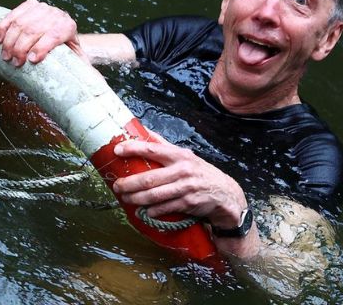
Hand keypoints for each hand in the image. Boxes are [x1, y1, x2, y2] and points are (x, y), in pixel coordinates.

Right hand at [0, 0, 85, 66]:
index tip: (31, 61)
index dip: (42, 48)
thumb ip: (85, 71)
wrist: (61, 32)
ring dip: (10, 40)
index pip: (54, 35)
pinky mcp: (30, 5)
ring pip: (21, 23)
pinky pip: (13, 15)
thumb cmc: (68, 52)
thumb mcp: (78, 61)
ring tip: (6, 56)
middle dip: (21, 47)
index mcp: (69, 26)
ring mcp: (42, 8)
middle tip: (14, 63)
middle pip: (34, 29)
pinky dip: (3, 27)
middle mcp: (56, 14)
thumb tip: (95, 83)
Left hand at [112, 133, 247, 229]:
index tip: (117, 150)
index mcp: (178, 155)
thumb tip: (144, 132)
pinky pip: (165, 208)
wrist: (225, 193)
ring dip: (136, 198)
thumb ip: (164, 146)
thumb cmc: (199, 173)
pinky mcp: (188, 203)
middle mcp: (182, 170)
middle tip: (117, 186)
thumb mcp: (185, 156)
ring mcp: (185, 187)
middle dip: (129, 183)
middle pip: (149, 178)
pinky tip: (144, 211)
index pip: (152, 149)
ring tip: (125, 198)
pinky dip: (152, 210)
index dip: (133, 149)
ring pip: (154, 195)